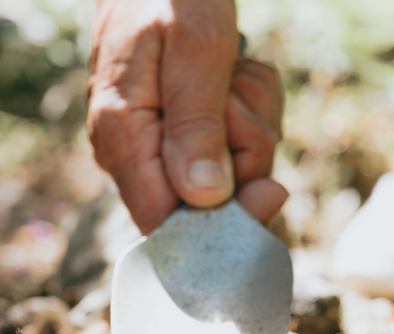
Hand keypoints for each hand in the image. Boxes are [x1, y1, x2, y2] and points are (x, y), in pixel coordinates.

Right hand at [88, 0, 286, 232]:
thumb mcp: (194, 50)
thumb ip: (196, 125)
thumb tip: (205, 197)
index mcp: (124, 140)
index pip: (166, 223)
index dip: (221, 223)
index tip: (268, 192)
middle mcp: (136, 155)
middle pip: (209, 204)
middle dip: (245, 155)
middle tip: (236, 95)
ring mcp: (162, 147)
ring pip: (232, 173)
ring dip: (252, 123)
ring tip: (231, 74)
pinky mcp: (186, 135)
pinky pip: (237, 146)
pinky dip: (252, 113)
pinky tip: (235, 77)